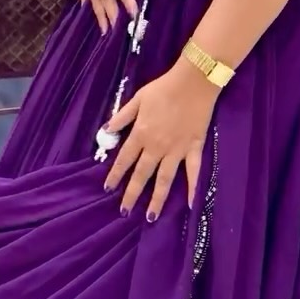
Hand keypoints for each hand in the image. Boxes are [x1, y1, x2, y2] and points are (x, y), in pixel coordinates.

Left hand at [103, 65, 218, 219]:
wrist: (194, 81)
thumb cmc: (164, 88)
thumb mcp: (138, 98)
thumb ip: (122, 117)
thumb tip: (105, 132)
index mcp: (141, 134)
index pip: (124, 159)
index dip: (115, 175)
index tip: (108, 189)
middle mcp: (157, 147)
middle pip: (142, 175)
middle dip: (132, 195)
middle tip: (124, 212)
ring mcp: (177, 150)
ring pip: (165, 180)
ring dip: (157, 199)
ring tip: (151, 217)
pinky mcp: (194, 148)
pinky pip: (193, 172)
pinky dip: (192, 188)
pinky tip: (190, 205)